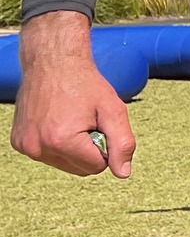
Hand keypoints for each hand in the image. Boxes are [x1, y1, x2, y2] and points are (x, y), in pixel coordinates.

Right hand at [9, 12, 136, 177]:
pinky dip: (57, 143)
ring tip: (72, 120)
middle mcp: (38, 147)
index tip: (100, 125)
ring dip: (74, 148)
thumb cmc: (85, 84)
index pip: (96, 167)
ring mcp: (25, 146)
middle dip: (89, 149)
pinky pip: (48, 155)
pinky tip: (58, 121)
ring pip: (64, 164)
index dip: (106, 148)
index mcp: (61, 141)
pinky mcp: (18, 142)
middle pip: (79, 169)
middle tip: (87, 122)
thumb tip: (123, 173)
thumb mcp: (113, 110)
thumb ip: (122, 143)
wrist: (52, 63)